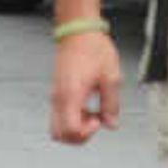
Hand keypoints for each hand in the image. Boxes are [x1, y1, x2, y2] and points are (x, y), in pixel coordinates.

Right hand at [49, 23, 123, 143]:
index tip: (98, 120)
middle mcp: (59, 98)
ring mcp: (56, 95)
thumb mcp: (110, 77)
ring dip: (76, 128)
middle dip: (79, 136)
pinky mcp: (58, 92)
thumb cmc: (93, 49)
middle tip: (95, 122)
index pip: (69, 130)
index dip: (86, 133)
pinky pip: (60, 115)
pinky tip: (88, 106)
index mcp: (71, 94)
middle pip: (58, 134)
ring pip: (57, 126)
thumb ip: (111, 105)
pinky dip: (73, 118)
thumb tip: (111, 124)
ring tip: (92, 114)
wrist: (78, 31)